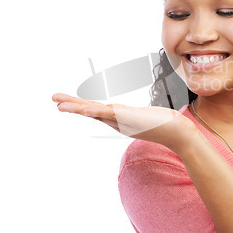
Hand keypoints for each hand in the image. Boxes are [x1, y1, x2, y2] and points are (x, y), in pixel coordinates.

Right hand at [52, 93, 196, 151]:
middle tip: (54, 100)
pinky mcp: (128, 119)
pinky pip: (107, 114)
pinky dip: (93, 111)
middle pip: (91, 112)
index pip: (97, 111)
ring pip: (95, 112)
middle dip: (72, 106)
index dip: (82, 106)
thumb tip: (147, 110)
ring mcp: (122, 121)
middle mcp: (118, 121)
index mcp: (120, 120)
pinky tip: (83, 108)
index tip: (66, 102)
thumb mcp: (150, 115)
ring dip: (76, 108)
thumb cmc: (167, 123)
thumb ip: (144, 113)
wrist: (179, 133)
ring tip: (59, 104)